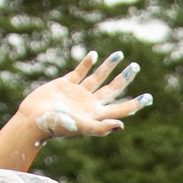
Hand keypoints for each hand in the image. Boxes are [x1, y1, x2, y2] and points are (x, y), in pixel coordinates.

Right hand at [16, 51, 149, 140]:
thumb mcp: (80, 127)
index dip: (135, 104)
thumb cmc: (56, 126)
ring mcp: (78, 93)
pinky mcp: (65, 84)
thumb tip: (122, 126)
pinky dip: (87, 63)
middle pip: (113, 89)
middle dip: (125, 78)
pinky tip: (94, 55)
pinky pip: (80, 72)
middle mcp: (90, 104)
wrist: (33, 119)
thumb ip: (100, 128)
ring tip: (120, 54)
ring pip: (98, 78)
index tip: (149, 97)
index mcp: (96, 115)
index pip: (121, 109)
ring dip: (108, 66)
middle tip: (135, 66)